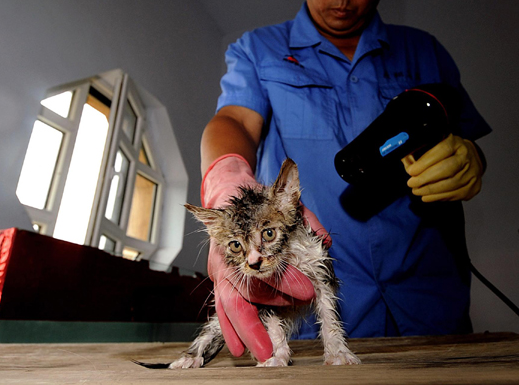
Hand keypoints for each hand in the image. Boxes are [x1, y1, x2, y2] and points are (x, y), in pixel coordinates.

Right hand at [202, 154, 318, 361]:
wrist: (228, 194)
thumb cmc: (257, 201)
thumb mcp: (284, 201)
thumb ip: (305, 219)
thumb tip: (324, 239)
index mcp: (239, 237)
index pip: (261, 268)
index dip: (284, 282)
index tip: (306, 291)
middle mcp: (227, 257)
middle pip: (237, 295)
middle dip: (252, 324)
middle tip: (268, 349)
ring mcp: (222, 270)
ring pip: (227, 305)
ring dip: (241, 331)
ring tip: (255, 353)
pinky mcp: (223, 279)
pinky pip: (223, 306)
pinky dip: (231, 327)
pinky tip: (239, 347)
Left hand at [402, 134, 484, 201]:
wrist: (469, 160)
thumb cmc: (444, 154)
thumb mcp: (431, 146)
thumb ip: (417, 152)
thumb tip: (407, 162)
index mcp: (456, 143)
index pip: (442, 150)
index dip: (425, 162)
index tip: (410, 171)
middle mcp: (467, 157)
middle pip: (447, 169)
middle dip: (426, 178)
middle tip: (411, 183)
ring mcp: (472, 173)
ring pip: (450, 184)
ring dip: (430, 190)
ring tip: (416, 191)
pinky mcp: (473, 187)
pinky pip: (454, 195)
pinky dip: (437, 197)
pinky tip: (426, 196)